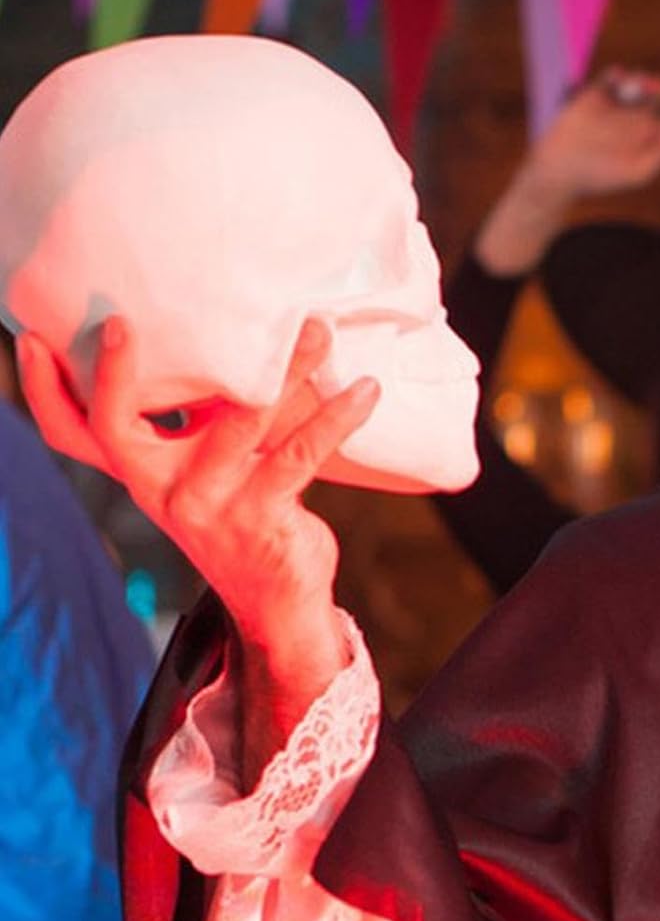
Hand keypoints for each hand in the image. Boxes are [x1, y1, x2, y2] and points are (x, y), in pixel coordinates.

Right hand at [18, 317, 378, 733]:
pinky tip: (365, 390)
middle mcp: (164, 488)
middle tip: (122, 323)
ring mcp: (209, 503)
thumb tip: (231, 334)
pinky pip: (301, 452)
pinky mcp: (261, 515)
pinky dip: (337, 416)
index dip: (44, 393)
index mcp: (144, 472)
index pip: (73, 435)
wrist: (278, 597)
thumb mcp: (211, 464)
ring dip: (285, 368)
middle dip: (115, 375)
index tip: (31, 341)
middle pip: (119, 429)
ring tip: (316, 329)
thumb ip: (207, 415)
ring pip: (240, 419)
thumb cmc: (246, 510)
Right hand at [472, 67, 659, 274]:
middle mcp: (637, 118)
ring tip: (637, 87)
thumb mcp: (638, 173)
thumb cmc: (601, 177)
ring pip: (639, 81)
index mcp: (651, 136)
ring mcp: (616, 106)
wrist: (561, 171)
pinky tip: (617, 81)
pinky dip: (617, 76)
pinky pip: (611, 77)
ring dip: (643, 79)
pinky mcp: (595, 95)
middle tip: (659, 90)